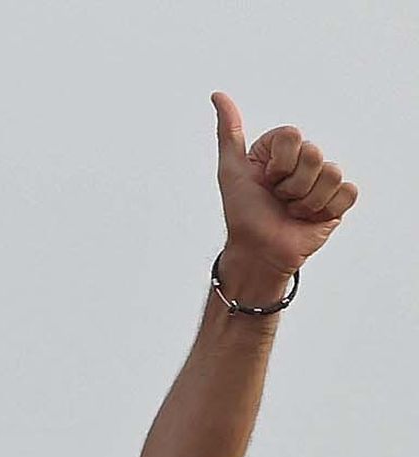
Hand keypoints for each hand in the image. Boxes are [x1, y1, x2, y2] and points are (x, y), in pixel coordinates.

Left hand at [213, 93, 356, 286]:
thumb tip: (217, 95)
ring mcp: (323, 181)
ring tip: (292, 211)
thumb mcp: (231, 171)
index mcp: (283, 149)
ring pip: (331, 174)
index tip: (265, 180)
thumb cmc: (243, 214)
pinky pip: (347, 192)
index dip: (278, 163)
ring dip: (306, 201)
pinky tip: (310, 219)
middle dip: (291, 185)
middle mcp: (305, 160)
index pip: (293, 135)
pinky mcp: (338, 202)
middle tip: (279, 200)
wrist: (257, 253)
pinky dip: (326, 209)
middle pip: (314, 154)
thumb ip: (229, 133)